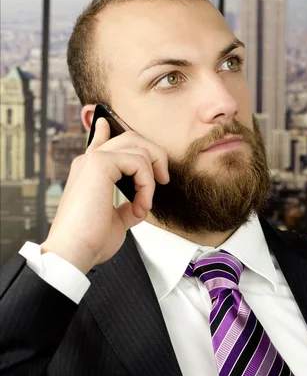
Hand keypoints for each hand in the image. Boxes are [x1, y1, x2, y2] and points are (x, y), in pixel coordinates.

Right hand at [41, 117, 169, 274]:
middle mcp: (89, 162)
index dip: (107, 130)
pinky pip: (138, 162)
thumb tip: (140, 205)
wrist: (75, 251)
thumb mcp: (115, 221)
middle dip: (155, 155)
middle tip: (163, 180)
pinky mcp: (99, 164)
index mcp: (90, 173)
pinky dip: (147, 185)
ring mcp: (93, 160)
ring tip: (144, 204)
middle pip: (130, 137)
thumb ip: (127, 207)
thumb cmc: (90, 240)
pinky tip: (140, 205)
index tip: (108, 125)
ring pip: (138, 147)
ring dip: (151, 177)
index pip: (100, 141)